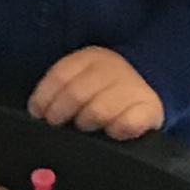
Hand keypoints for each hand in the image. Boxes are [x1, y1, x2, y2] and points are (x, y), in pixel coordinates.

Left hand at [28, 49, 163, 140]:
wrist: (152, 80)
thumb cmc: (106, 87)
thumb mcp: (84, 76)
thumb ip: (62, 88)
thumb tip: (37, 111)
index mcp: (91, 58)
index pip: (61, 76)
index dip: (44, 97)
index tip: (38, 112)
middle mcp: (112, 68)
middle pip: (76, 93)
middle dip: (60, 113)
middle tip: (57, 124)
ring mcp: (132, 88)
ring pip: (99, 110)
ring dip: (86, 122)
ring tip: (85, 125)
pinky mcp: (149, 108)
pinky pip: (127, 124)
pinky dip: (115, 131)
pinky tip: (111, 132)